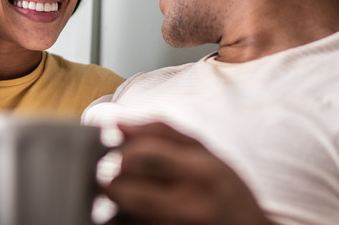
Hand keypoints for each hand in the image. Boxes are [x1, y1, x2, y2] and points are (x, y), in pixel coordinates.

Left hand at [104, 122, 273, 224]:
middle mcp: (188, 207)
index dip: (122, 151)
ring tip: (133, 199)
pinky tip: (138, 216)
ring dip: (115, 205)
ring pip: (117, 215)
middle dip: (114, 180)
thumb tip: (116, 123)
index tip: (121, 153)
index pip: (140, 155)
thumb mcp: (206, 154)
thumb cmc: (224, 192)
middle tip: (121, 178)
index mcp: (202, 172)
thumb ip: (161, 133)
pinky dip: (123, 221)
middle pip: (121, 189)